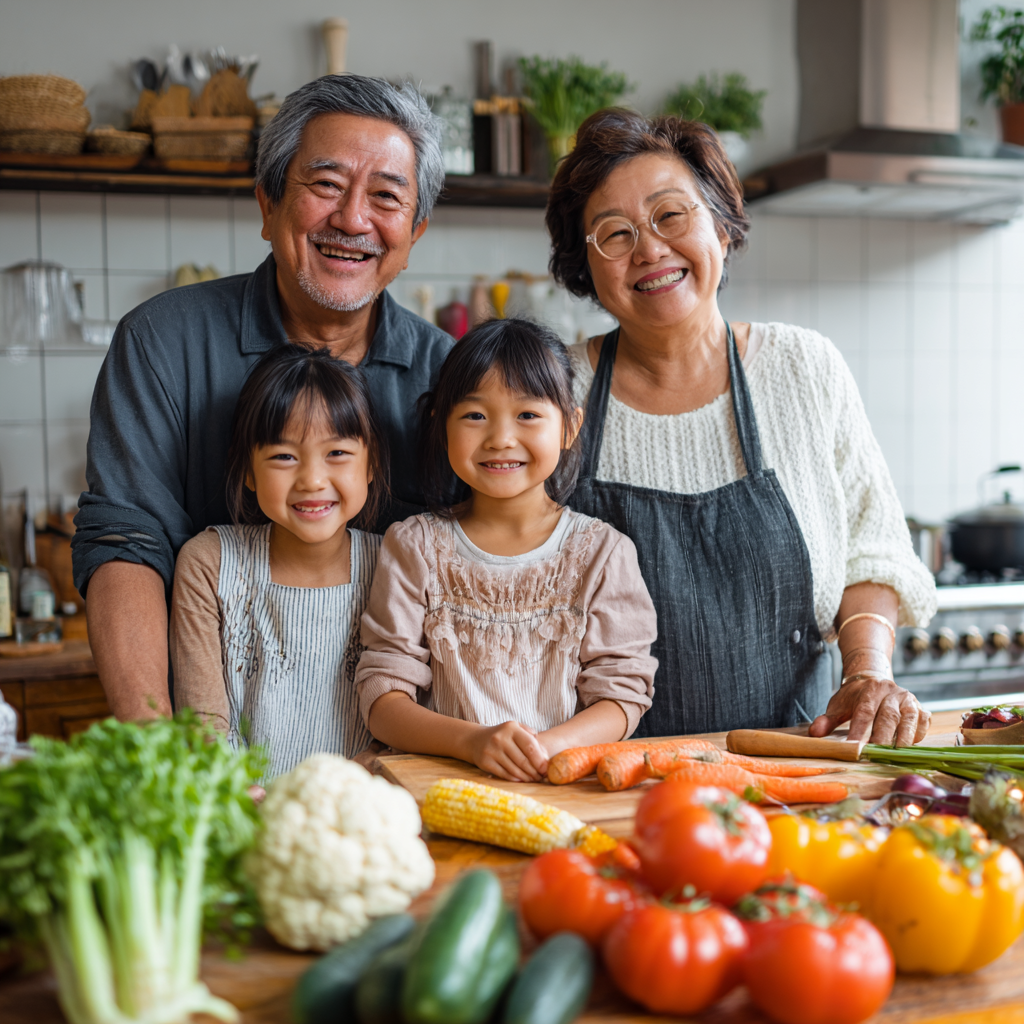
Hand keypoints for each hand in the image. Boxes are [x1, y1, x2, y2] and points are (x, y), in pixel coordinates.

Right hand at [468, 721, 549, 781]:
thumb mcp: (516, 728)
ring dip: (526, 777)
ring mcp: (491, 750)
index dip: (540, 760)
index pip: (529, 746)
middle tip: (541, 777)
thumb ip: (531, 737)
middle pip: (523, 760)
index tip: (546, 769)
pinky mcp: (485, 762)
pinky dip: (515, 778)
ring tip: (533, 779)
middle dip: (535, 771)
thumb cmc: (503, 736)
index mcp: (511, 728)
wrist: (476, 740)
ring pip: (514, 770)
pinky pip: (504, 774)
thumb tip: (544, 756)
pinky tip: (521, 779)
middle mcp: (500, 738)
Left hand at [809, 676, 929, 746]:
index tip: (854, 748)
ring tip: (895, 755)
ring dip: (904, 739)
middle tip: (876, 756)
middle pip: (889, 717)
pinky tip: (910, 746)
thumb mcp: (838, 705)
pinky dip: (919, 735)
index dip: (860, 731)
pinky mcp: (921, 708)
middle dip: (883, 738)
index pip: (864, 712)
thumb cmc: (854, 698)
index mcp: (870, 690)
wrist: (874, 680)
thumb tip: (815, 734)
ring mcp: (908, 700)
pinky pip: (923, 722)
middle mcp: (892, 692)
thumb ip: (827, 720)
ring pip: (910, 720)